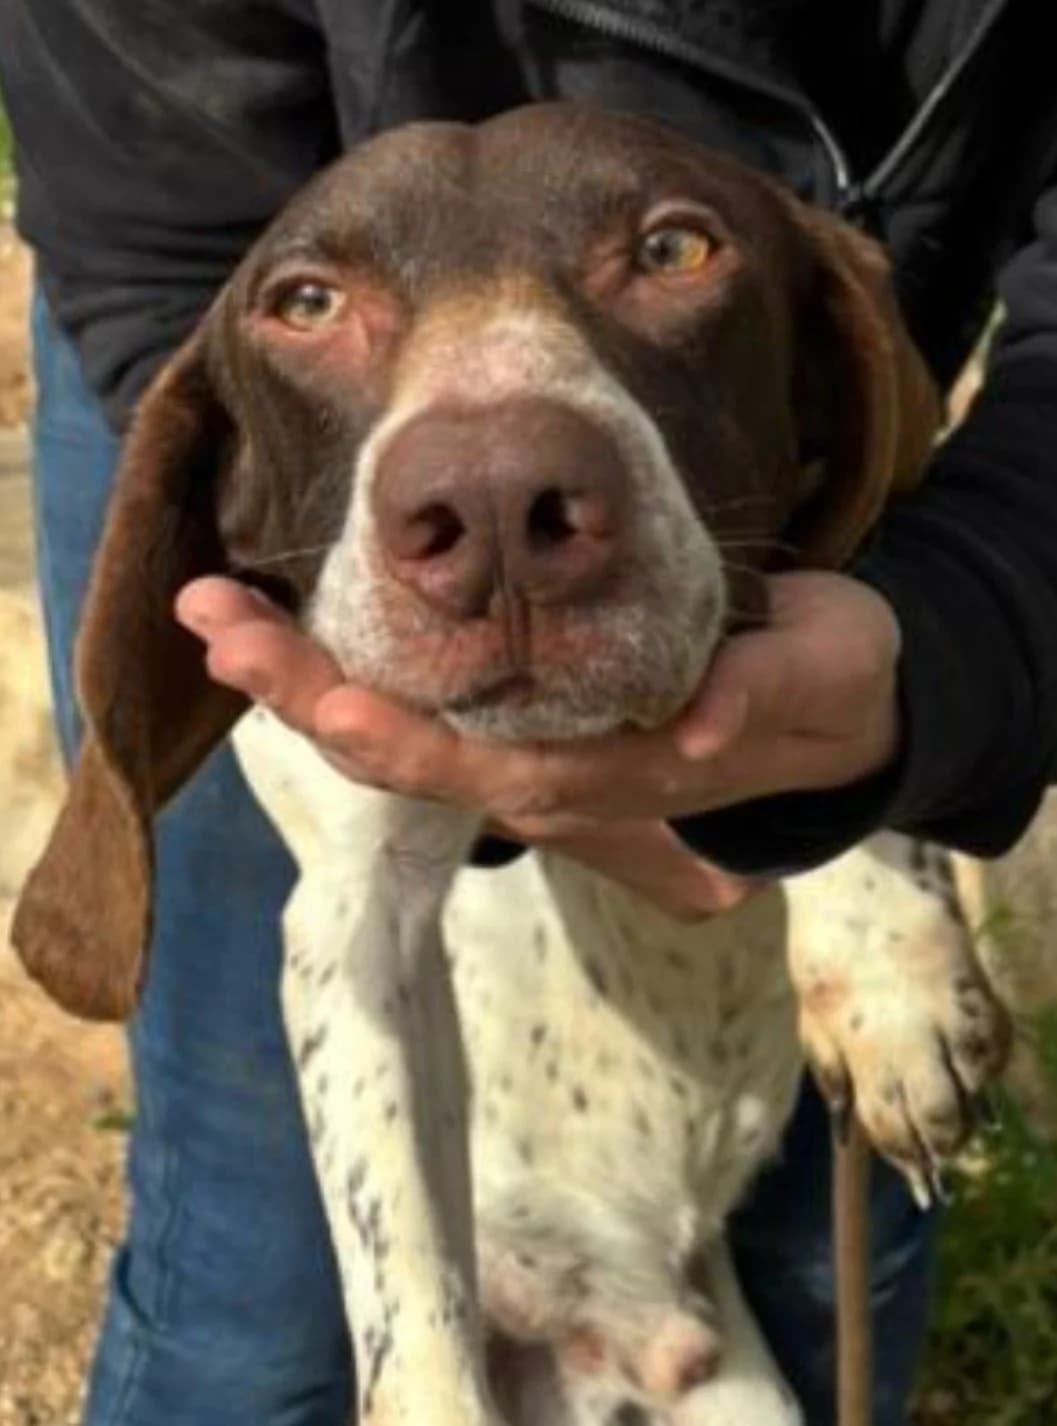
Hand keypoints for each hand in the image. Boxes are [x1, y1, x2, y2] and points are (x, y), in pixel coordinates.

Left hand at [175, 570, 899, 915]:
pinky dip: (339, 663)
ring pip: (391, 730)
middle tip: (214, 624)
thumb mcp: (820, 674)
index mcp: (610, 772)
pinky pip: (412, 699)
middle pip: (406, 753)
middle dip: (305, 694)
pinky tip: (276, 620)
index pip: (489, 767)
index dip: (407, 743)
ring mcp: (524, 748)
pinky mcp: (516, 713)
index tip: (328, 707)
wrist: (825, 715)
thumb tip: (702, 727)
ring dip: (296, 678)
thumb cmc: (820, 684)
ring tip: (212, 610)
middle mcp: (548, 774)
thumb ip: (764, 693)